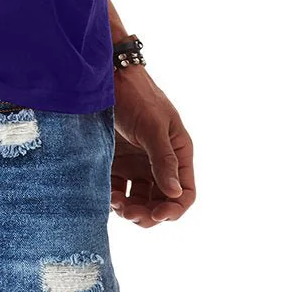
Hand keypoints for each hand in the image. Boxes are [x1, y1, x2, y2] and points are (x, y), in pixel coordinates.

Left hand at [109, 66, 195, 226]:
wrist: (106, 76)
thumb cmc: (136, 95)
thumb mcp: (153, 126)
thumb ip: (163, 159)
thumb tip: (175, 193)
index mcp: (177, 152)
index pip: (185, 192)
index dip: (174, 208)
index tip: (157, 215)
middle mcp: (159, 162)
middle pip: (161, 201)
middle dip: (149, 214)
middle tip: (131, 214)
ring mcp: (137, 163)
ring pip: (140, 201)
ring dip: (131, 210)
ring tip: (117, 205)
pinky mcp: (116, 162)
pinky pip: (118, 190)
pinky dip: (114, 198)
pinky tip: (107, 196)